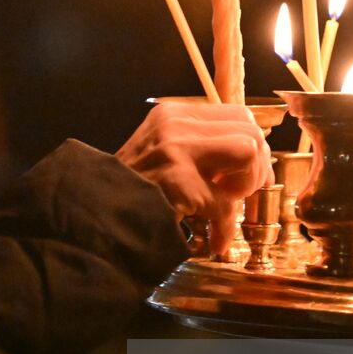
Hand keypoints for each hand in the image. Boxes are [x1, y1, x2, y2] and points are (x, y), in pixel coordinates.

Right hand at [115, 101, 271, 256]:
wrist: (96, 213)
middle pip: (249, 130)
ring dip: (245, 186)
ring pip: (247, 151)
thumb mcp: (164, 153)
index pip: (238, 115)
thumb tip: (251, 157)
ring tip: (225, 206)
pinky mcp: (177, 179)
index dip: (253, 146)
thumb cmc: (133, 189)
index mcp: (174, 114)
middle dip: (256, 166)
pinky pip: (225, 201)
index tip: (246, 174)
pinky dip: (225, 226)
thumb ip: (201, 149)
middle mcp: (176, 123)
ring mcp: (176, 148)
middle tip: (240, 193)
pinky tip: (215, 239)